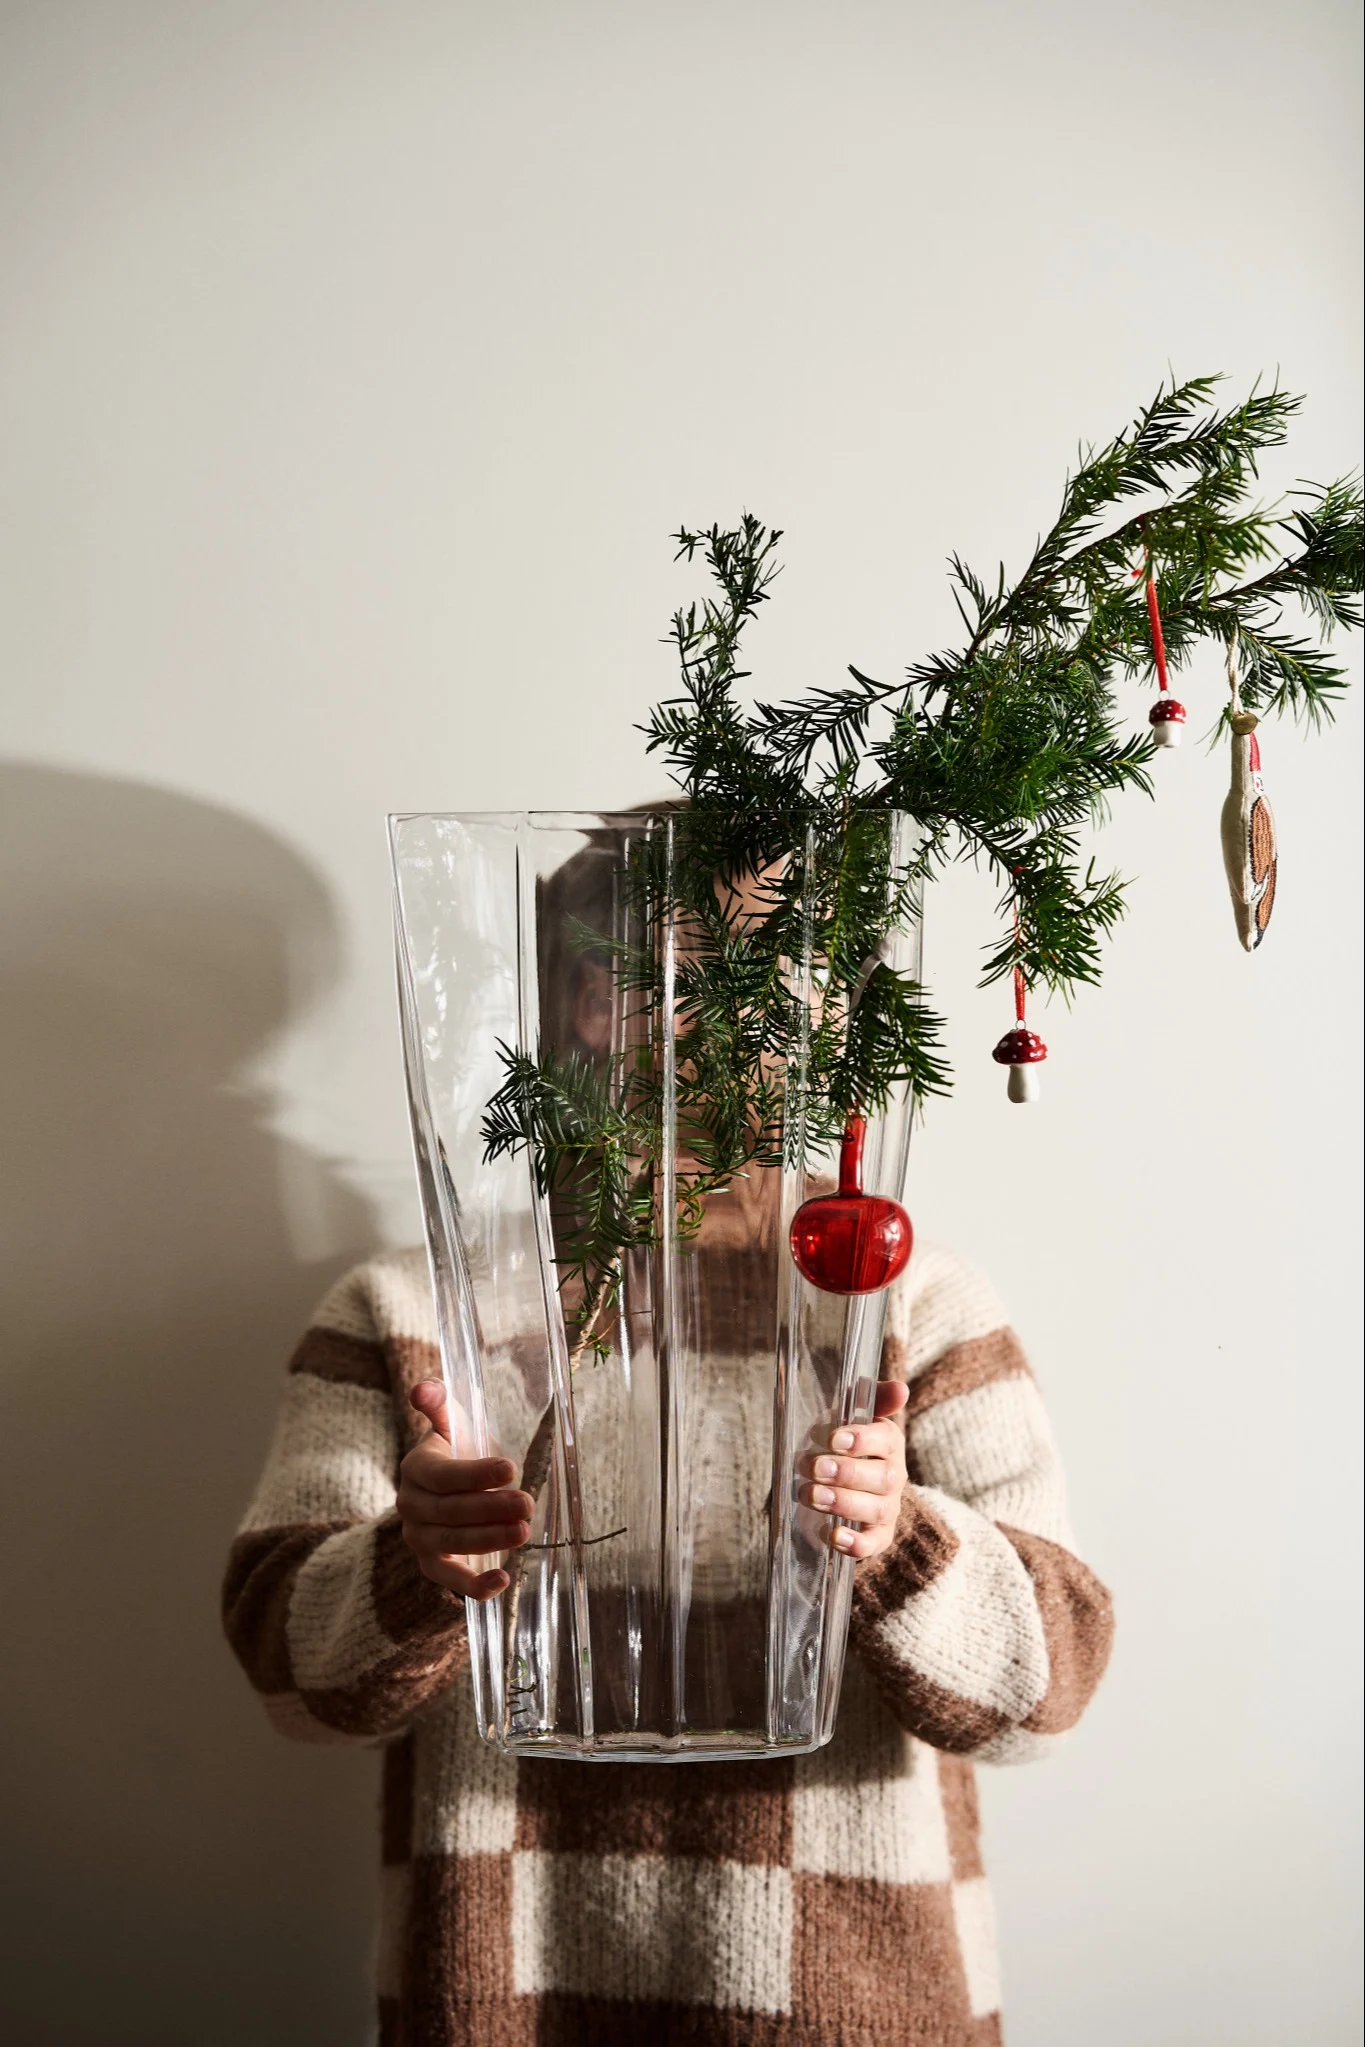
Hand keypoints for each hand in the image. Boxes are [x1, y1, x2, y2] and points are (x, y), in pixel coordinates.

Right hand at [396, 1380, 533, 1600]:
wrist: (447, 1484)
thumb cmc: (457, 1449)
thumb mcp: (451, 1422)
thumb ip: (438, 1402)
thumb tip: (421, 1389)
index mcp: (416, 1468)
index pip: (443, 1475)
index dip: (475, 1474)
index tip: (511, 1469)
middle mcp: (411, 1505)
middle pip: (450, 1511)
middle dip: (490, 1508)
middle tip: (527, 1503)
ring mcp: (419, 1538)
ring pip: (451, 1543)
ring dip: (489, 1540)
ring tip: (524, 1531)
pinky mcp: (431, 1564)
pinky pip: (448, 1579)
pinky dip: (474, 1586)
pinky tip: (503, 1580)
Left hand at [796, 1380, 909, 1560]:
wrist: (826, 1479)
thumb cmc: (837, 1440)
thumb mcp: (845, 1414)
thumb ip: (869, 1398)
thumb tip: (900, 1389)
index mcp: (888, 1442)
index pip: (887, 1440)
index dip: (862, 1440)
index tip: (834, 1440)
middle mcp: (894, 1476)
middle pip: (884, 1477)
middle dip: (847, 1473)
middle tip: (815, 1468)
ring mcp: (887, 1508)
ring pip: (877, 1509)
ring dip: (844, 1503)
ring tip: (811, 1495)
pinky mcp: (877, 1536)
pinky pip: (874, 1544)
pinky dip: (856, 1543)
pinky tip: (834, 1536)